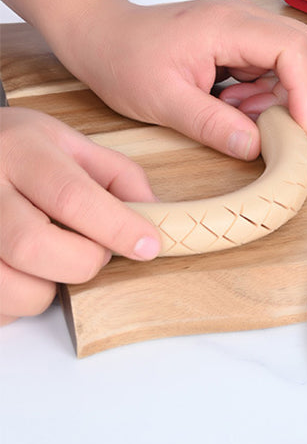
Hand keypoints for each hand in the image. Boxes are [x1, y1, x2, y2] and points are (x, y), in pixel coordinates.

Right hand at [0, 108, 160, 324]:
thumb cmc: (20, 148)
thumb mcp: (70, 142)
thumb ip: (116, 174)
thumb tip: (154, 212)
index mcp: (22, 150)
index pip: (72, 196)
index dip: (117, 227)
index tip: (148, 245)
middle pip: (34, 245)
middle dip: (82, 262)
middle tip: (96, 253)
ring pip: (8, 284)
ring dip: (46, 289)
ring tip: (54, 263)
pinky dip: (16, 302)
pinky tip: (24, 272)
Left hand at [57, 0, 306, 160]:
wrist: (102, 33)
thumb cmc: (124, 58)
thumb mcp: (162, 101)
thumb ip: (211, 124)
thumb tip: (256, 146)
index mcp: (227, 24)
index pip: (294, 49)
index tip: (302, 130)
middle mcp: (245, 16)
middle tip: (300, 132)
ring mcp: (247, 24)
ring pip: (300, 55)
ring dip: (290, 94)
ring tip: (251, 117)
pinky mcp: (244, 37)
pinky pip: (279, 63)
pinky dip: (273, 91)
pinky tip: (240, 105)